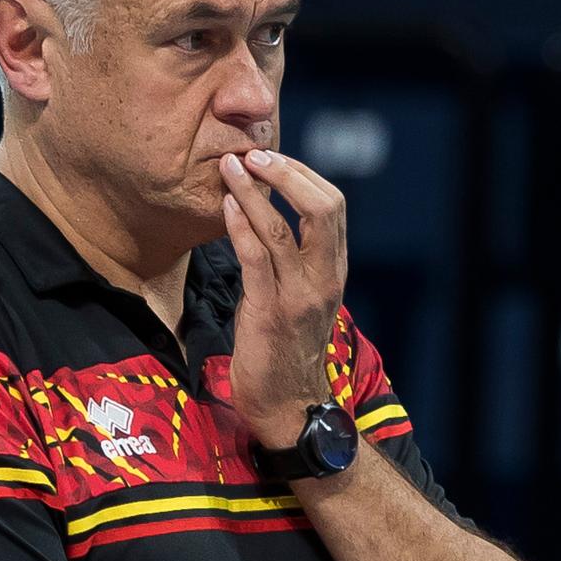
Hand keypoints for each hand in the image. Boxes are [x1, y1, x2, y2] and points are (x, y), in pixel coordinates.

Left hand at [219, 149, 347, 448]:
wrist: (289, 406)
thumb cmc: (286, 349)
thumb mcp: (300, 298)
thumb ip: (294, 260)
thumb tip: (266, 216)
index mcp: (333, 270)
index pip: (332, 205)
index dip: (303, 175)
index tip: (271, 159)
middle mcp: (324, 278)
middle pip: (323, 206)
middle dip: (286, 172)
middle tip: (253, 154)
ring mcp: (300, 296)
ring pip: (284, 227)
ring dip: (253, 190)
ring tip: (227, 166)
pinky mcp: (270, 313)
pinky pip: (257, 258)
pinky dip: (242, 226)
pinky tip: (226, 206)